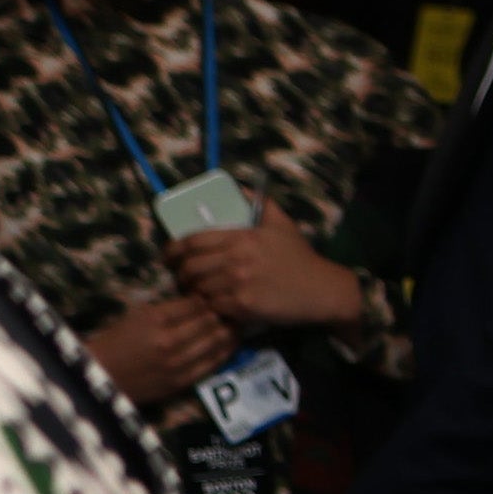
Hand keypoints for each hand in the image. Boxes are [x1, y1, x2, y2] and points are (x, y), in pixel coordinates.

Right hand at [82, 295, 233, 405]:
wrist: (101, 375)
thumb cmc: (117, 340)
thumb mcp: (138, 315)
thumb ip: (169, 308)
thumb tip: (200, 301)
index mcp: (156, 319)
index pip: (196, 304)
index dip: (208, 299)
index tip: (215, 297)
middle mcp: (170, 340)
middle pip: (210, 322)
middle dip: (223, 314)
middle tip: (232, 310)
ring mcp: (178, 363)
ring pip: (216, 342)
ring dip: (229, 331)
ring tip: (237, 325)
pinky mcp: (181, 382)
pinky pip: (213, 364)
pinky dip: (225, 351)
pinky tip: (231, 344)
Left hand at [166, 200, 364, 330]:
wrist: (323, 289)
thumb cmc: (300, 257)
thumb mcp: (282, 223)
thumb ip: (259, 203)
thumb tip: (237, 186)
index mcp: (242, 236)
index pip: (193, 241)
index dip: (173, 250)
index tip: (169, 256)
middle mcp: (238, 258)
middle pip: (191, 267)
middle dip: (180, 274)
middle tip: (182, 278)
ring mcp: (240, 283)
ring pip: (200, 288)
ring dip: (194, 292)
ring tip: (197, 293)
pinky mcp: (245, 306)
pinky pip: (214, 306)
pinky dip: (210, 307)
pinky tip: (215, 305)